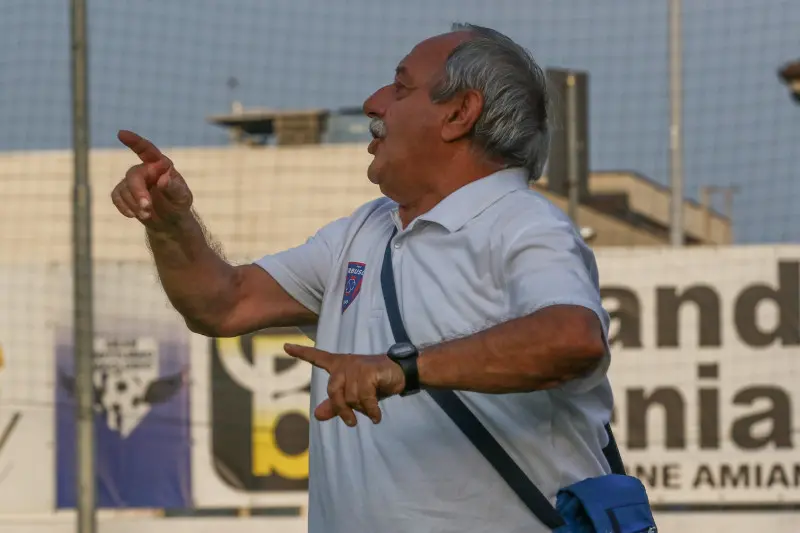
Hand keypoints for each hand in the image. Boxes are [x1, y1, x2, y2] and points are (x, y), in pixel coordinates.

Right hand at [111, 130, 193, 230]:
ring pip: (124, 188)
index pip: (147, 150)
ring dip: (134, 204)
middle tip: (146, 208)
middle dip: (138, 193)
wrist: (169, 221)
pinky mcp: (123, 192)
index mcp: (160, 165)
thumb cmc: (178, 204)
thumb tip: (163, 179)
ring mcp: (133, 180)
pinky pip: (116, 196)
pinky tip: (133, 215)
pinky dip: (124, 207)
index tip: (122, 133)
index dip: (135, 141)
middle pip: (133, 175)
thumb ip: (174, 188)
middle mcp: (145, 169)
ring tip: (147, 215)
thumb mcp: (182, 197)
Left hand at [283, 344, 405, 426]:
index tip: (285, 346)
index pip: (318, 358)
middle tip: (351, 422)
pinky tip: (376, 416)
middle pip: (333, 391)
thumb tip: (318, 415)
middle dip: (342, 409)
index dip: (301, 353)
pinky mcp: (368, 372)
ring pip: (350, 397)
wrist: (402, 372)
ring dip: (361, 409)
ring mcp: (357, 366)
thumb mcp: (355, 395)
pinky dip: (370, 410)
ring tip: (371, 410)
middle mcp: (346, 363)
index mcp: (340, 365)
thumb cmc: (377, 382)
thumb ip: (336, 404)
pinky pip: (364, 398)